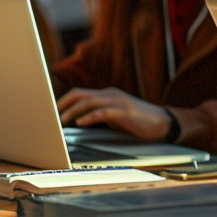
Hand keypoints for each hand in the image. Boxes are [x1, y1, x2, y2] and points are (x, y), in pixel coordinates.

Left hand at [57, 87, 171, 141]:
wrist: (163, 122)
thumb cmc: (139, 121)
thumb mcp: (116, 115)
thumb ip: (101, 114)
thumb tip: (80, 121)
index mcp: (108, 94)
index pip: (80, 93)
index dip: (65, 101)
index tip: (53, 111)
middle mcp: (111, 94)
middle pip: (80, 94)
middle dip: (63, 103)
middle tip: (53, 115)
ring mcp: (118, 102)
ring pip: (88, 102)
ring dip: (72, 111)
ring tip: (62, 121)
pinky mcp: (124, 112)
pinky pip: (102, 112)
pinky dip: (89, 117)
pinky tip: (81, 123)